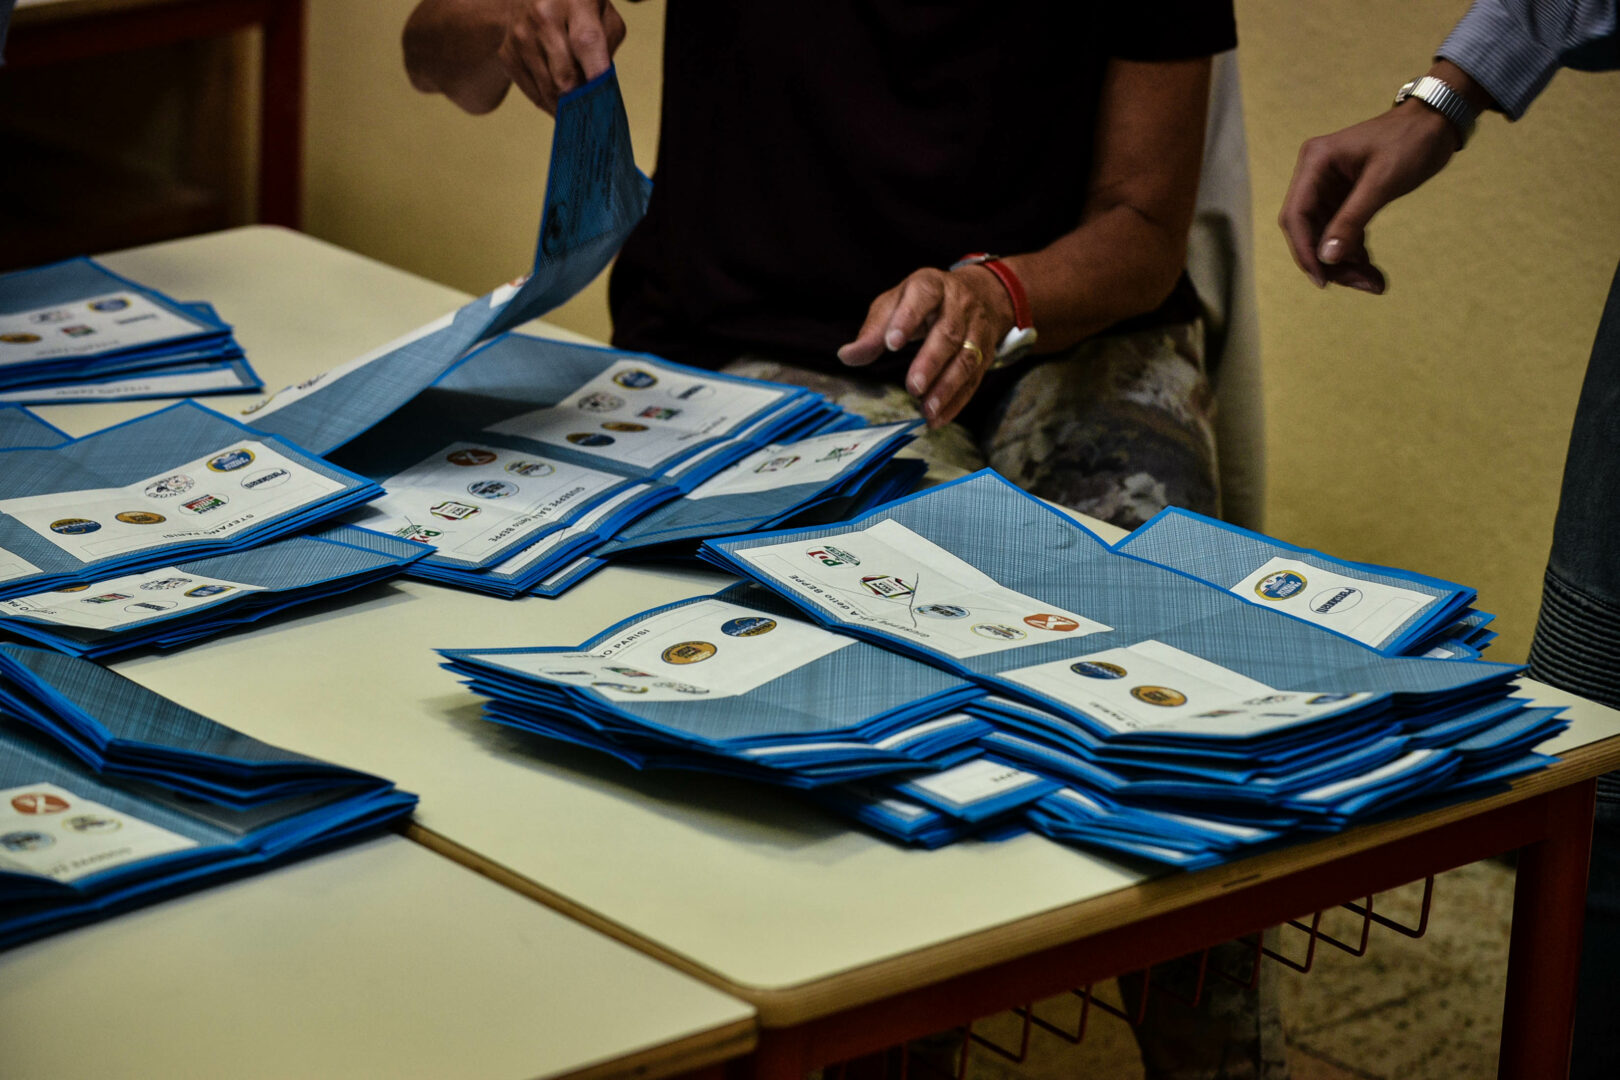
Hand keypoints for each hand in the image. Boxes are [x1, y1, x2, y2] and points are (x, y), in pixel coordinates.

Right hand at [498, 0, 625, 113]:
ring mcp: (521, 35)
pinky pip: (532, 94)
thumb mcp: (604, 16)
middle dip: (582, 100)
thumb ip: (608, 49)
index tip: (604, 104)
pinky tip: (560, 101)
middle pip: (564, 76)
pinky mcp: (507, 53)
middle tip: (594, 112)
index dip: (595, 75)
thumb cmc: (580, 9)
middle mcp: (543, 15)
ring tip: (579, 108)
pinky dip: (549, 103)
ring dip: (567, 106)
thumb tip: (601, 91)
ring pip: (548, 90)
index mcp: (575, 1)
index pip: (586, 42)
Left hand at [837, 266, 1014, 427]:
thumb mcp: (896, 303)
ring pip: (966, 358)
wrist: (982, 294)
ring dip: (947, 387)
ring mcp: (977, 329)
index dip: (907, 319)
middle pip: (948, 333)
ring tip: (927, 409)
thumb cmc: (926, 302)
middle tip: (913, 387)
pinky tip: (938, 418)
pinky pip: (974, 379)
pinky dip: (957, 401)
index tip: (891, 343)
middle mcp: (959, 305)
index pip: (922, 296)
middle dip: (931, 362)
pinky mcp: (986, 353)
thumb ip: (874, 330)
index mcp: (932, 286)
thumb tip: (846, 356)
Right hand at [1279, 104, 1458, 292]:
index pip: (1296, 216)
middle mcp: (1315, 176)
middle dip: (1331, 262)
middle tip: (1362, 285)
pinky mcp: (1345, 197)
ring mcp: (1329, 187)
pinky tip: (1370, 268)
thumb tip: (1326, 258)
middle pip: (1309, 231)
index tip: (1323, 281)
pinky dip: (1354, 252)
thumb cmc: (1411, 142)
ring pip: (1325, 236)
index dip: (1305, 251)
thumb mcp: (1382, 182)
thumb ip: (1352, 219)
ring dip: (1344, 262)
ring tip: (1373, 283)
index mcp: (1315, 164)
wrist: (1437, 122)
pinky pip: (1342, 231)